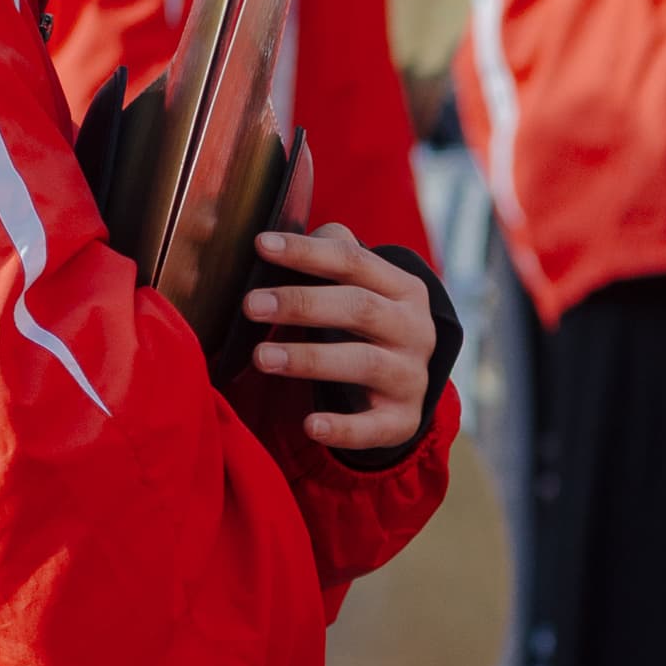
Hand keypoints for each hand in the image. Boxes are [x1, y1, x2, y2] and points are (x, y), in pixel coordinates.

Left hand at [244, 222, 436, 452]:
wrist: (408, 382)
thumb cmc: (365, 322)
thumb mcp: (360, 287)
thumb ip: (329, 256)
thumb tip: (274, 238)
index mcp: (402, 287)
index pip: (353, 260)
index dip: (306, 251)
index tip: (261, 244)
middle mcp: (414, 328)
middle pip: (358, 308)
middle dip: (302, 304)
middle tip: (251, 304)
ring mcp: (412, 375)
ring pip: (363, 362)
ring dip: (310, 359)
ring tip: (261, 358)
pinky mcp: (403, 419)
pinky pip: (373, 426)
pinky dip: (343, 427)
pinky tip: (310, 425)